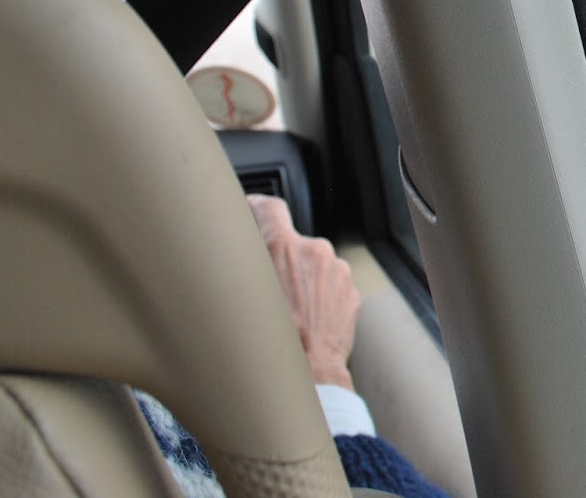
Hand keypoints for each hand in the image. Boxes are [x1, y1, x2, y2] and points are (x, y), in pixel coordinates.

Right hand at [247, 194, 361, 389]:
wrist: (308, 377)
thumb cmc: (267, 344)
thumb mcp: (237, 298)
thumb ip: (239, 264)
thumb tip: (234, 251)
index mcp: (282, 247)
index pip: (269, 208)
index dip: (257, 208)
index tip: (253, 211)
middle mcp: (315, 251)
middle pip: (292, 244)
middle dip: (280, 263)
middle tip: (267, 291)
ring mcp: (338, 271)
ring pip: (312, 267)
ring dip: (302, 283)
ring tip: (288, 315)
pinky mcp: (351, 291)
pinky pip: (330, 286)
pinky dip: (318, 298)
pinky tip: (305, 321)